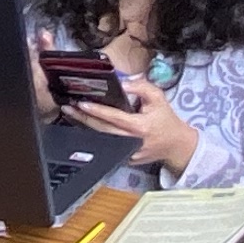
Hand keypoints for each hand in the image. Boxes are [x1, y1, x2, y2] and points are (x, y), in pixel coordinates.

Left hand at [68, 87, 202, 177]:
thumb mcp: (158, 98)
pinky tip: (82, 125)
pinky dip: (94, 135)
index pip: (114, 117)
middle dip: (83, 118)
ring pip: (101, 139)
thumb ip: (141, 87)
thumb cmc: (166, 119)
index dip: (97, 111)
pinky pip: (105, 145)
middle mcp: (130, 141)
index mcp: (139, 126)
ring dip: (84, 126)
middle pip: (102, 130)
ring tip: (70, 113)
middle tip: (68, 107)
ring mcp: (126, 152)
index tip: (82, 103)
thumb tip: (122, 82)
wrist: (175, 145)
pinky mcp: (123, 159)